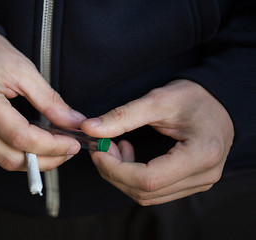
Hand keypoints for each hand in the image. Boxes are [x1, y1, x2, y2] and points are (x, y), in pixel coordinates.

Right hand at [0, 31, 85, 170]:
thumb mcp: (24, 70)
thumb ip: (51, 101)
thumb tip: (74, 123)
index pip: (20, 137)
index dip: (51, 146)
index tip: (71, 145)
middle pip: (10, 158)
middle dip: (45, 160)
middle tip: (68, 151)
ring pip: (3, 160)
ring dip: (33, 160)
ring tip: (55, 149)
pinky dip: (19, 153)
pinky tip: (35, 145)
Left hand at [81, 80, 233, 205]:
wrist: (219, 102)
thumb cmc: (194, 97)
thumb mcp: (158, 100)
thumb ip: (122, 116)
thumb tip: (89, 128)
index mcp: (200, 155)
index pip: (148, 178)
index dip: (116, 169)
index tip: (98, 151)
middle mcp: (203, 175)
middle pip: (146, 191)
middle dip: (114, 172)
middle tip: (101, 147)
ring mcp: (199, 182)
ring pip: (147, 195)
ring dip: (122, 176)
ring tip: (114, 148)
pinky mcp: (191, 182)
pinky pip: (155, 190)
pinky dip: (133, 177)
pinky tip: (128, 155)